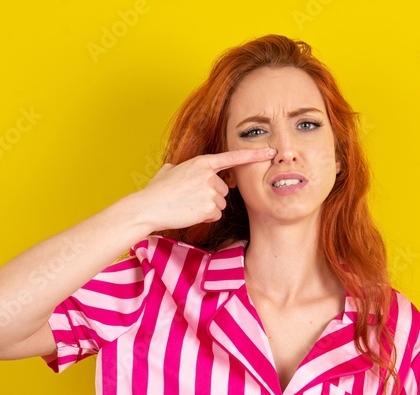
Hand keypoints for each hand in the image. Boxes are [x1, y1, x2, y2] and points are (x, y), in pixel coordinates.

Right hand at [132, 147, 274, 227]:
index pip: (233, 157)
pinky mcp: (209, 208)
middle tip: (190, 198)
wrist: (148, 207)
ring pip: (220, 203)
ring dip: (207, 207)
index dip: (253, 155)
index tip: (270, 152)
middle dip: (211, 196)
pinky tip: (190, 214)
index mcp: (201, 162)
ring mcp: (210, 192)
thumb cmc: (156, 190)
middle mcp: (209, 175)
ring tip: (188, 206)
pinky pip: (215, 215)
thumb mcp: (169, 171)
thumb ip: (181, 168)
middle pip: (224, 189)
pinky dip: (205, 217)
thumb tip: (176, 169)